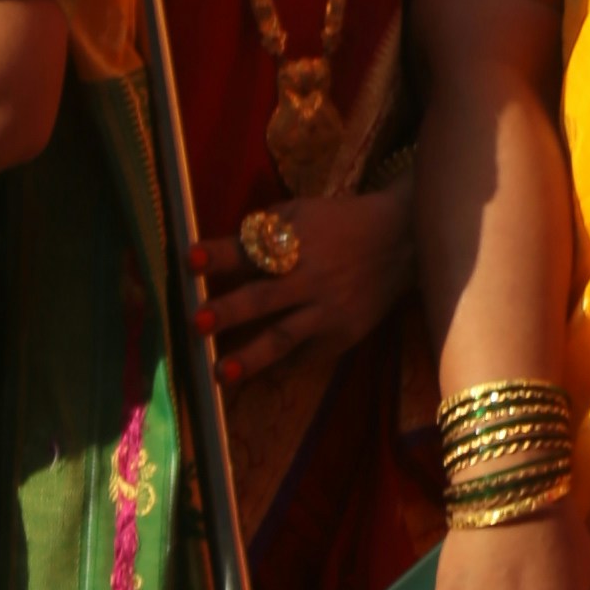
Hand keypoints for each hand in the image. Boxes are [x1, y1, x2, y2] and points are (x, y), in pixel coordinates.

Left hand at [196, 183, 412, 382]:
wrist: (400, 243)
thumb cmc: (340, 224)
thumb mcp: (302, 212)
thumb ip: (265, 230)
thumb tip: (222, 252)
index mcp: (296, 241)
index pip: (250, 248)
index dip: (219, 254)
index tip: (188, 259)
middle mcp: (310, 277)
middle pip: (263, 296)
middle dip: (228, 311)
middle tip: (195, 323)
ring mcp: (328, 310)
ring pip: (285, 336)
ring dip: (251, 356)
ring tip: (222, 374)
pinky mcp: (343, 334)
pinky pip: (307, 356)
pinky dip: (281, 367)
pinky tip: (258, 378)